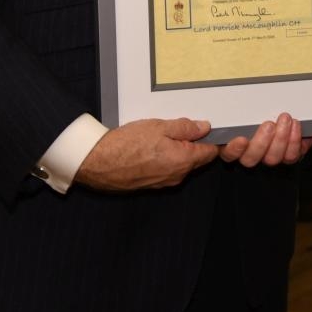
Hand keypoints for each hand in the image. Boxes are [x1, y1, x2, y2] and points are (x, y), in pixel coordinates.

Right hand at [74, 117, 218, 191]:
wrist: (99, 162)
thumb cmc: (127, 144)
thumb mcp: (160, 126)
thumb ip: (186, 128)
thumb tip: (205, 128)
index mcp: (184, 161)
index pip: (210, 153)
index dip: (212, 139)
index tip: (207, 130)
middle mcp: (177, 176)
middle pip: (196, 160)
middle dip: (193, 145)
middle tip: (178, 129)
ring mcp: (164, 182)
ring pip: (181, 166)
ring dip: (177, 152)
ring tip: (160, 137)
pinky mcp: (151, 185)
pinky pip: (167, 171)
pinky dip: (165, 160)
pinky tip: (151, 149)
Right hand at [219, 113, 311, 167]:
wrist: (292, 112)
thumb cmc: (267, 108)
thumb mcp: (254, 105)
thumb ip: (244, 107)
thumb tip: (237, 97)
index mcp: (237, 142)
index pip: (229, 153)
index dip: (234, 150)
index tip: (242, 139)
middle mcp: (252, 153)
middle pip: (250, 159)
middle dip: (261, 142)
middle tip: (269, 125)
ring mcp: (270, 157)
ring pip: (272, 158)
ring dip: (280, 138)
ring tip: (285, 120)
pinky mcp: (288, 157)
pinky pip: (290, 156)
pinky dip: (294, 140)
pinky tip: (295, 126)